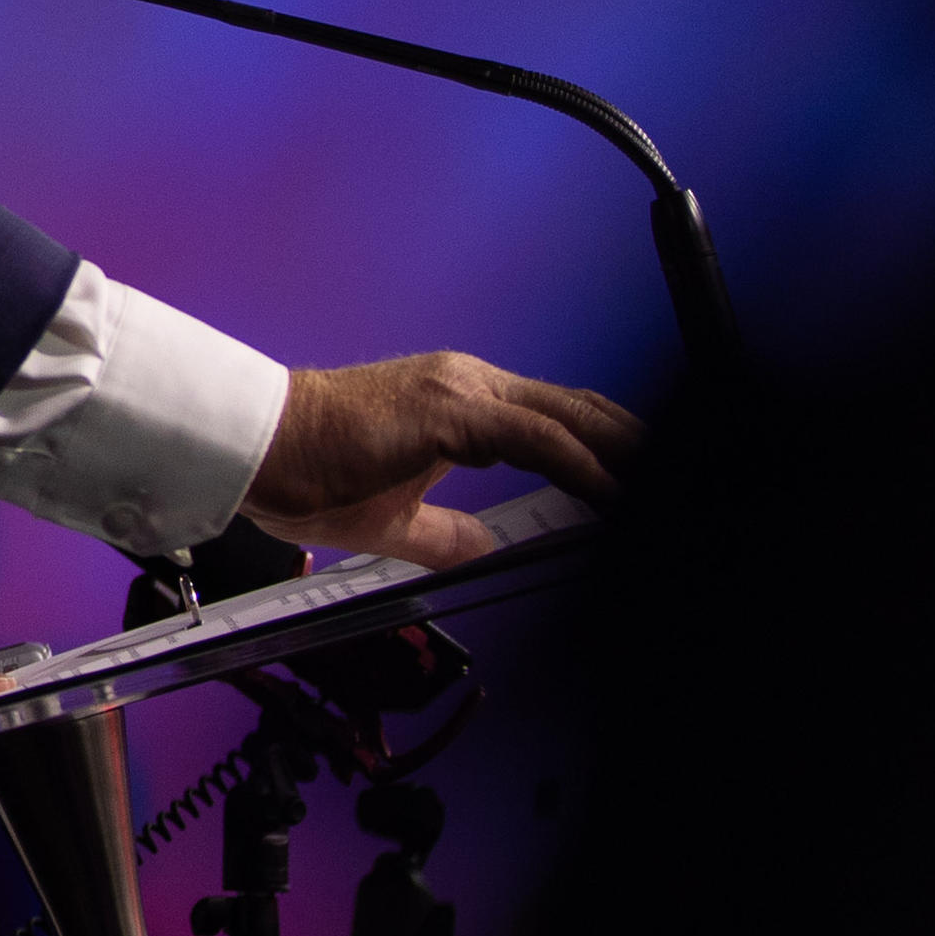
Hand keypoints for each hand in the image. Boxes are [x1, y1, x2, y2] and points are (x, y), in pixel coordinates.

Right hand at [243, 353, 639, 566]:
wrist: (254, 444)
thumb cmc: (305, 471)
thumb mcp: (392, 518)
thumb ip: (446, 532)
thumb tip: (486, 551)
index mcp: (461, 404)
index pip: (560, 423)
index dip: (612, 454)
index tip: (642, 491)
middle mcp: (472, 384)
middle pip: (585, 413)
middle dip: (639, 451)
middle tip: (680, 486)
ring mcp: (466, 392)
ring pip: (576, 420)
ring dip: (629, 460)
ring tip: (666, 494)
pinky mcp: (454, 410)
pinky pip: (542, 440)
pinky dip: (588, 469)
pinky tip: (617, 498)